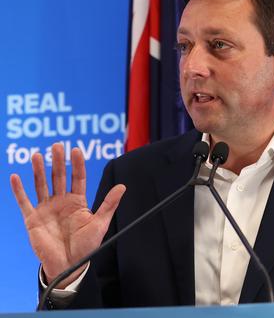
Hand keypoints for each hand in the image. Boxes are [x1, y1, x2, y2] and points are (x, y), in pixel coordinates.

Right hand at [9, 143, 124, 288]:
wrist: (69, 265)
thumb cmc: (86, 245)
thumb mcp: (100, 223)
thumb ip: (109, 204)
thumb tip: (122, 186)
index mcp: (77, 202)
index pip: (77, 178)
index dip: (76, 164)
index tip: (76, 150)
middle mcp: (61, 202)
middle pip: (59, 177)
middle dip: (58, 162)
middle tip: (57, 145)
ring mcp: (46, 209)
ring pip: (41, 185)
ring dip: (39, 170)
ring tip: (38, 155)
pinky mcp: (32, 219)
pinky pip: (24, 202)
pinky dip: (19, 190)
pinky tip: (15, 176)